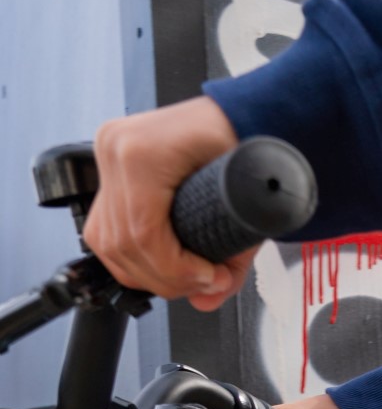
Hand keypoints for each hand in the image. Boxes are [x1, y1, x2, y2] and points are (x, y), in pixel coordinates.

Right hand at [85, 98, 253, 312]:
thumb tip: (209, 296)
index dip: (175, 270)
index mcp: (143, 152)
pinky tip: (161, 263)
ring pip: (106, 243)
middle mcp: (115, 150)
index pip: (143, 233)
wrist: (242, 112)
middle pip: (121, 244)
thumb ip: (234, 253)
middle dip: (164, 278)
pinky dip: (132, 256)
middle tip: (204, 283)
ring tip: (186, 276)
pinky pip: (105, 228)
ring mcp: (106, 155)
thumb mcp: (250, 196)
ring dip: (146, 273)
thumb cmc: (248, 139)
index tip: (209, 278)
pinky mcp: (108, 166)